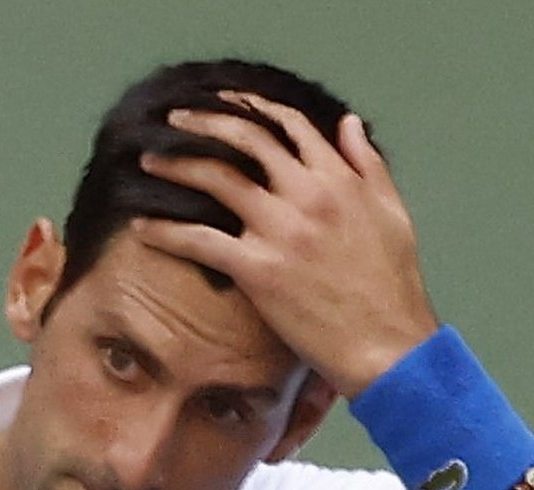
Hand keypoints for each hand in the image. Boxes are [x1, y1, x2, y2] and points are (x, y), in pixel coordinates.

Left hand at [133, 93, 438, 396]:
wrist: (388, 345)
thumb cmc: (392, 286)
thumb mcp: (392, 212)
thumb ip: (367, 164)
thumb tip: (347, 123)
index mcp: (339, 178)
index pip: (288, 125)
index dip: (250, 106)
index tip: (222, 101)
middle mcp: (308, 194)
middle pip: (245, 140)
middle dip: (203, 122)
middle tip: (174, 120)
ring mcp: (281, 230)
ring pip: (217, 179)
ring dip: (176, 165)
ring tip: (148, 162)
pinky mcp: (259, 269)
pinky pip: (200, 241)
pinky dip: (165, 231)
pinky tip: (140, 226)